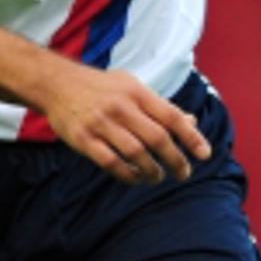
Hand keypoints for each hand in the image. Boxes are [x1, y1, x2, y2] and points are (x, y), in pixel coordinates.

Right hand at [35, 65, 211, 183]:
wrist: (56, 83)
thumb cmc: (101, 87)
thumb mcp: (132, 86)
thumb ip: (160, 106)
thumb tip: (192, 121)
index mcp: (137, 92)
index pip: (172, 116)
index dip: (191, 137)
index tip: (205, 154)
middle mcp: (121, 107)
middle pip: (157, 138)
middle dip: (176, 160)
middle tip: (183, 173)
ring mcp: (101, 123)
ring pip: (136, 154)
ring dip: (152, 171)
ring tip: (158, 177)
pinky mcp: (84, 139)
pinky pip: (111, 163)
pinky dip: (128, 175)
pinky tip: (136, 177)